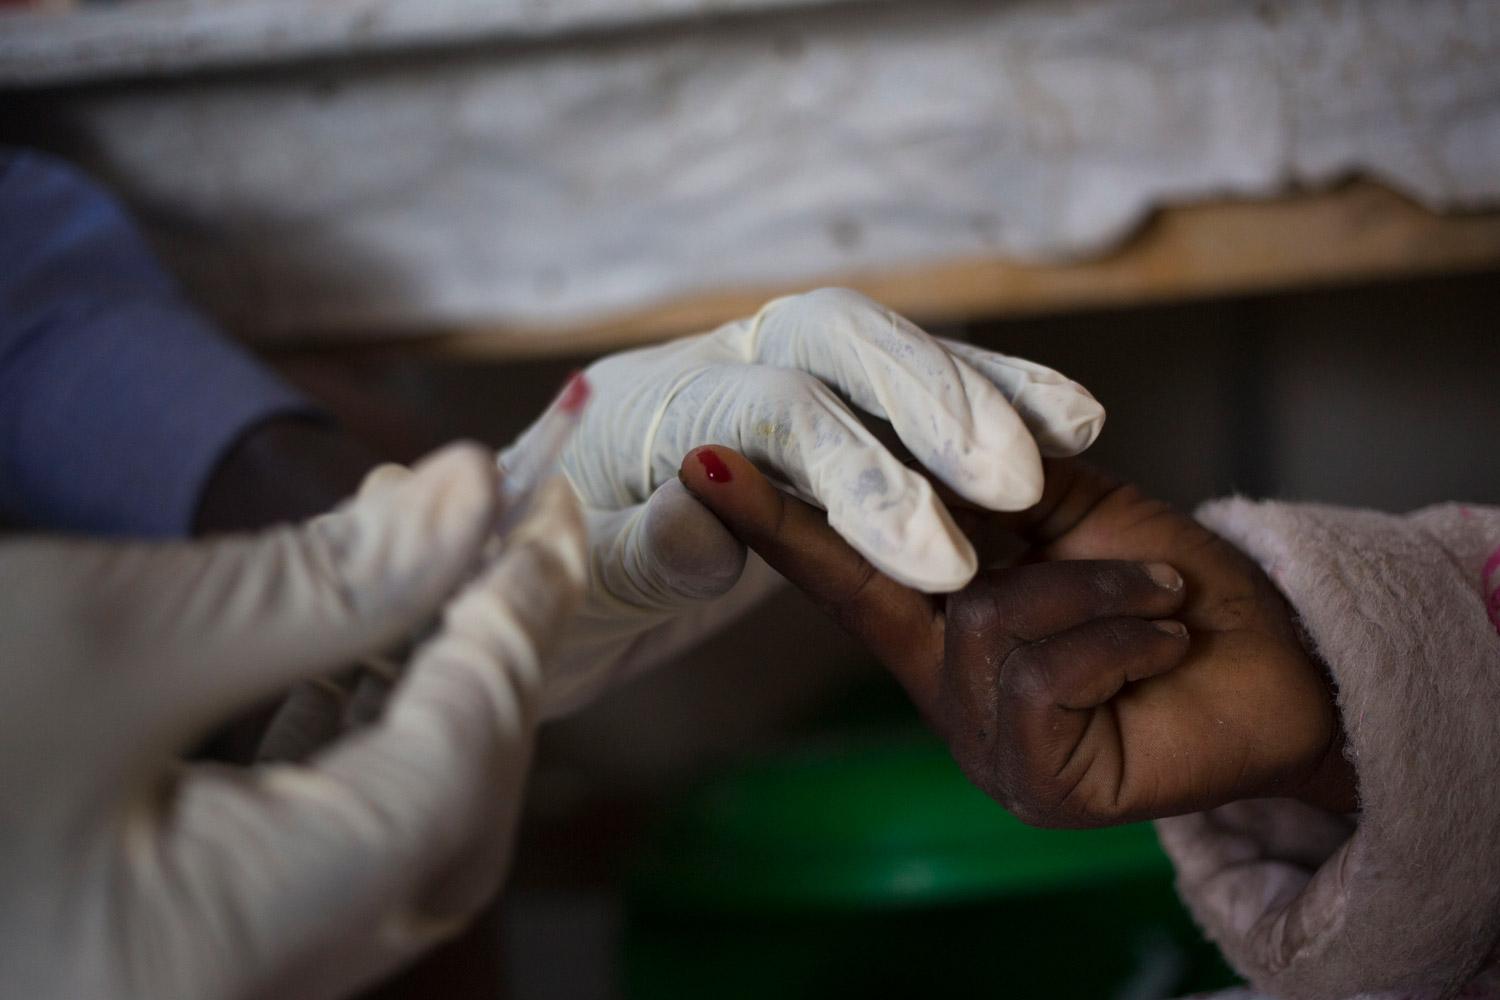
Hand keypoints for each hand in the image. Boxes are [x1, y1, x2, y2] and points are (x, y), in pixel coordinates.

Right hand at [0, 444, 586, 999]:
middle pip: (440, 828)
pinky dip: (348, 741)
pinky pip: (309, 850)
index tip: (545, 510)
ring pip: (383, 839)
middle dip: (484, 666)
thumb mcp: (103, 638)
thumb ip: (321, 585)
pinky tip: (339, 649)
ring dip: (420, 692)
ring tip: (413, 560)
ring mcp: (197, 976)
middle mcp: (227, 993)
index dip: (516, 628)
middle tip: (495, 532)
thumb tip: (471, 500)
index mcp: (219, 951)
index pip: (454, 778)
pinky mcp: (165, 943)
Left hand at [501, 287, 1102, 715]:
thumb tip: (706, 508)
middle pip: (833, 340)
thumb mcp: (574, 581)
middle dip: (930, 401)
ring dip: (979, 387)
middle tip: (1011, 483)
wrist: (537, 572)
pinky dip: (984, 397)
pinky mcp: (825, 411)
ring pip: (884, 349)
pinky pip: (907, 393)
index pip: (766, 408)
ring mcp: (775, 374)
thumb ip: (639, 546)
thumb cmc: (545, 580)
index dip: (855, 474)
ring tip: (1073, 433)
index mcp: (650, 401)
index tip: (935, 560)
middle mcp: (718, 364)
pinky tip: (1062, 423)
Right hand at [679, 448, 1356, 826]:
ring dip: (1097, 586)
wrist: (1286, 664)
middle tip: (848, 478)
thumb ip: (996, 486)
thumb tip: (923, 432)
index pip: (840, 565)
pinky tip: (1164, 639)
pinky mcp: (1040, 782)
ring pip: (987, 623)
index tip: (702, 465)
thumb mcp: (1073, 515)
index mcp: (941, 624)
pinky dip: (1122, 628)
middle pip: (876, 589)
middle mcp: (943, 688)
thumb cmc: (1179, 588)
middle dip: (853, 518)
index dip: (771, 516)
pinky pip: (1048, 670)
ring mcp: (984, 743)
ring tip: (1162, 597)